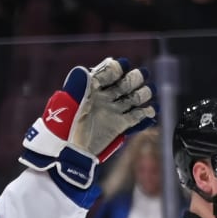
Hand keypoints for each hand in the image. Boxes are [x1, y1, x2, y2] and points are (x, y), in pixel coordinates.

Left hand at [20, 58, 157, 191]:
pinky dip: (145, 115)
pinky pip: (136, 118)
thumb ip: (78, 87)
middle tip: (143, 76)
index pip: (106, 74)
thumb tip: (84, 70)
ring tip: (148, 92)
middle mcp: (103, 99)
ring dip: (142, 95)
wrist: (69, 152)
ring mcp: (112, 112)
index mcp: (90, 90)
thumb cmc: (65, 127)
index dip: (115, 69)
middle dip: (133, 79)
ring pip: (132, 99)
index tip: (123, 65)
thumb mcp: (69, 105)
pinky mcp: (119, 126)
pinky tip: (151, 111)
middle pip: (123, 85)